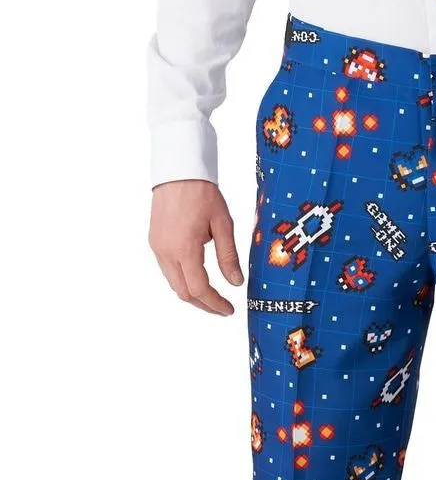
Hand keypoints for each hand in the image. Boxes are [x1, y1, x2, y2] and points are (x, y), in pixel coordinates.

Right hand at [149, 180, 242, 316]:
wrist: (178, 170)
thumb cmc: (201, 192)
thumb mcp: (223, 225)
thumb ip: (228, 256)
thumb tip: (236, 283)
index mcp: (184, 248)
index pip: (199, 289)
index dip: (215, 304)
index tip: (229, 310)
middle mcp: (166, 251)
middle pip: (184, 293)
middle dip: (204, 304)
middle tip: (222, 308)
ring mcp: (157, 247)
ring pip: (174, 284)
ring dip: (192, 294)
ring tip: (212, 296)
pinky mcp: (155, 242)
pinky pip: (168, 271)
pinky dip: (183, 280)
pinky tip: (197, 278)